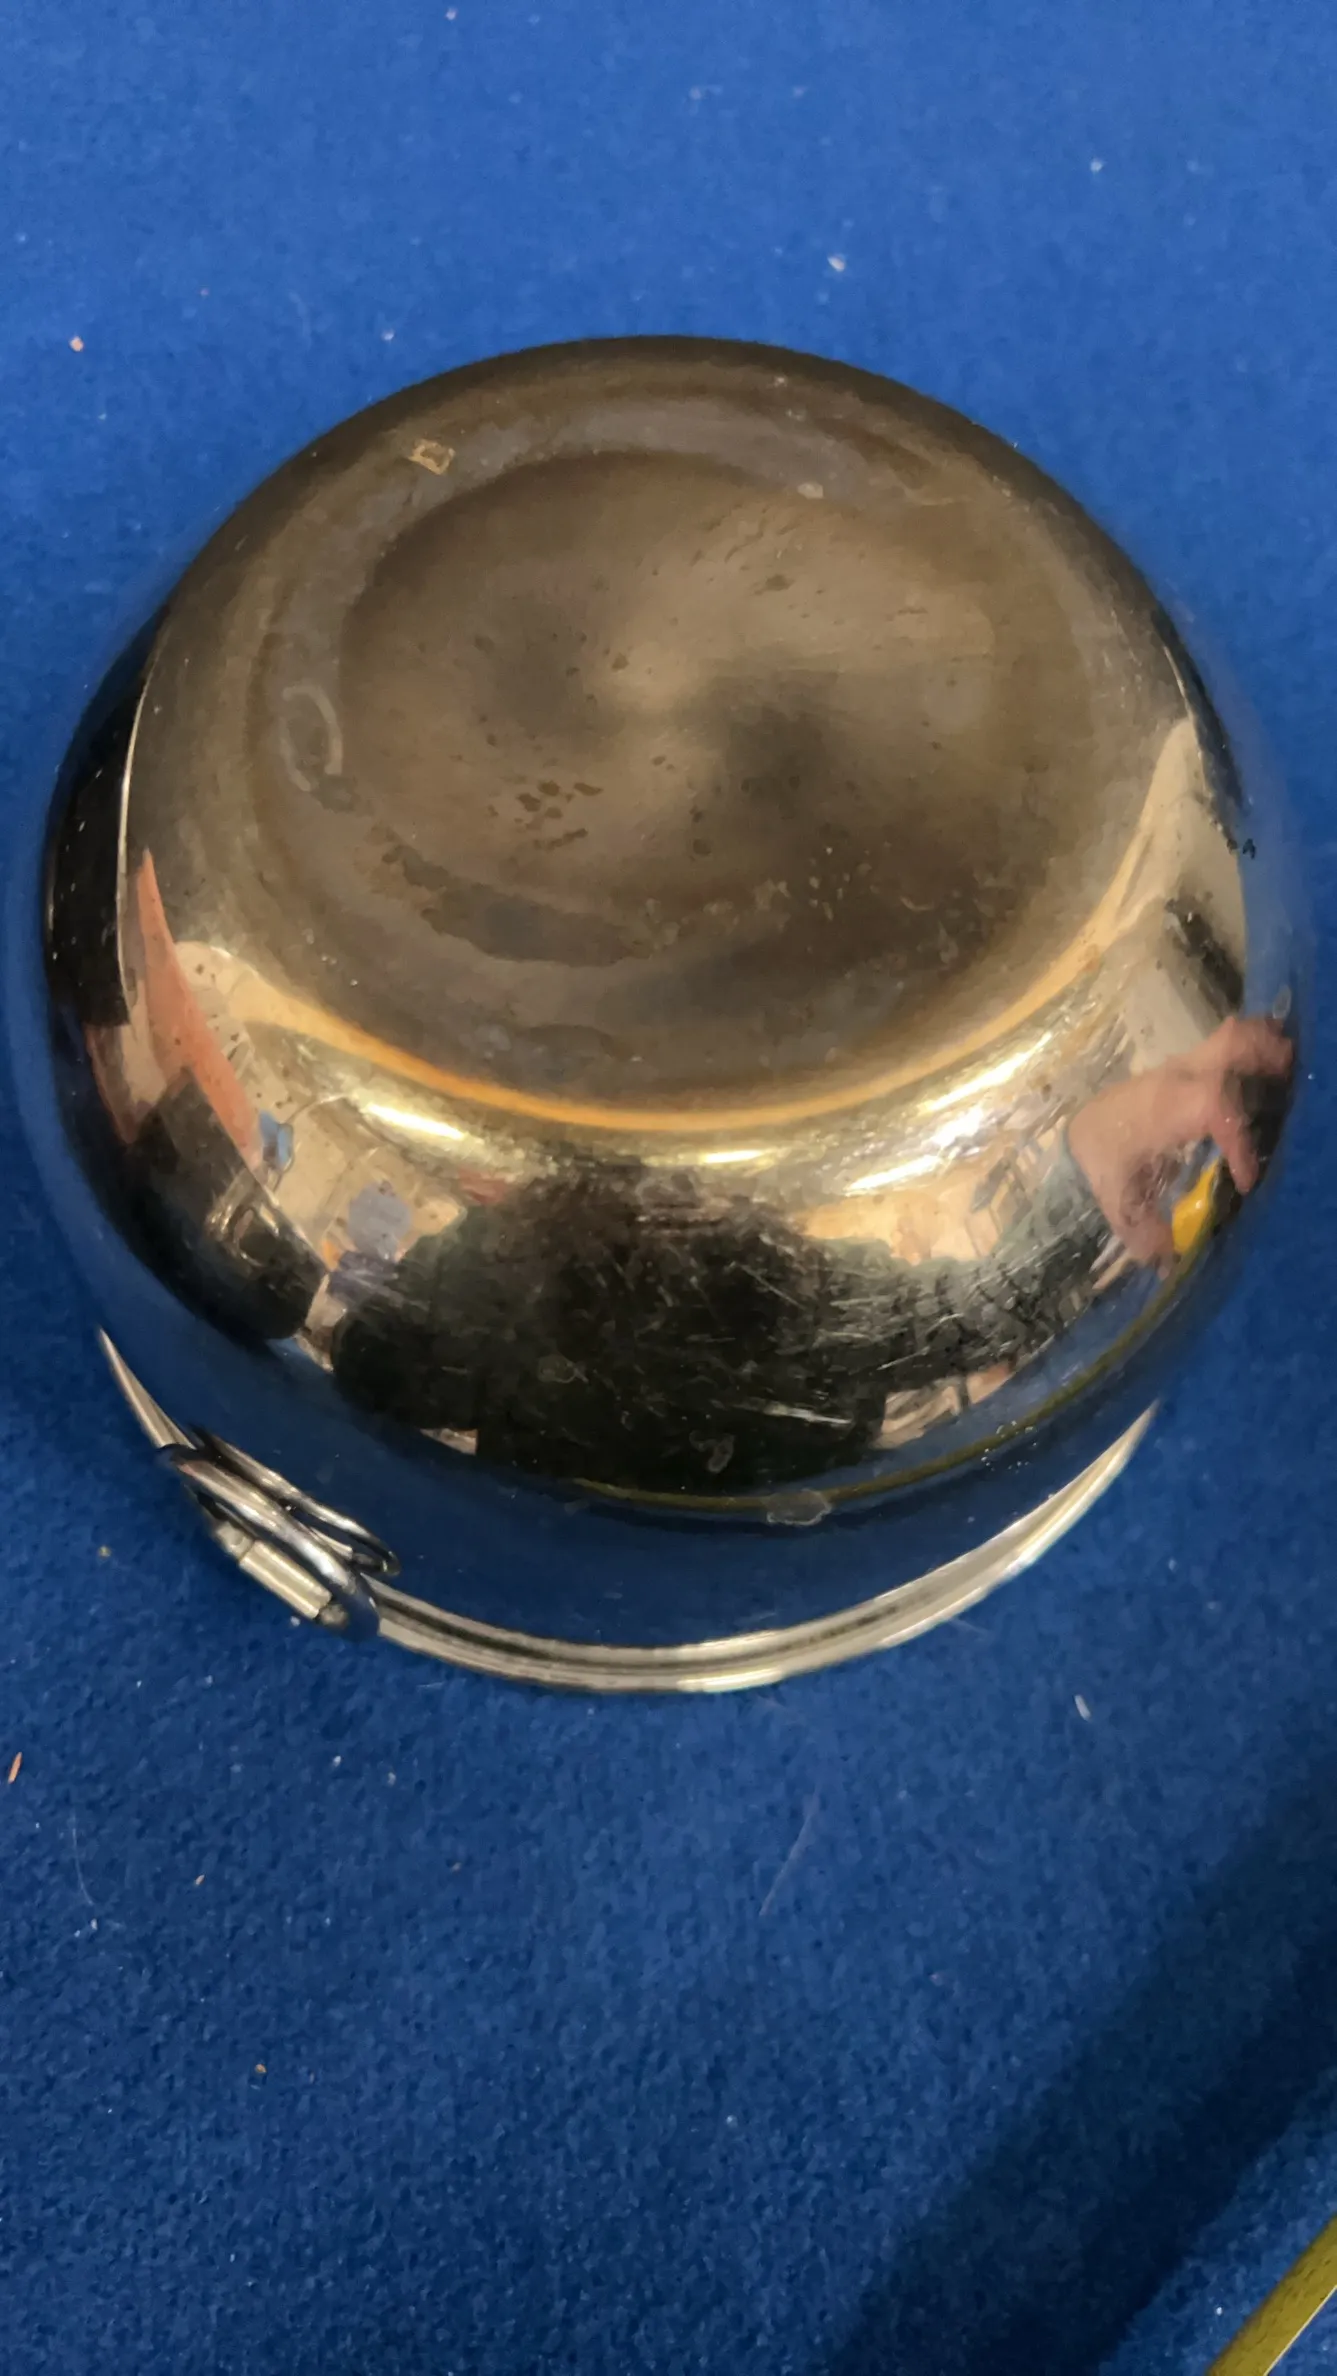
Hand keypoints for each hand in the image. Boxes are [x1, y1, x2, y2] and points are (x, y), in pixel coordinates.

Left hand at [1067, 1014, 1293, 1266]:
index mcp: (1162, 1108)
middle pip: (1229, 1047)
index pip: (1212, 1108)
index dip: (1238, 1141)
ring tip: (1286, 1071)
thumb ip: (1141, 1229)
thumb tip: (1165, 1263)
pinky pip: (1225, 1049)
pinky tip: (1268, 1075)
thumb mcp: (1116, 1195)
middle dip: (1265, 1059)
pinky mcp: (1187, 1070)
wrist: (1078, 1127)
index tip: (1246, 1181)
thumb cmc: (1098, 1158)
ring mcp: (1182, 1069)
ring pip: (1230, 1039)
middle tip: (1289, 1080)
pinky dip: (1252, 1053)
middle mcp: (1176, 1079)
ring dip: (1263, 1050)